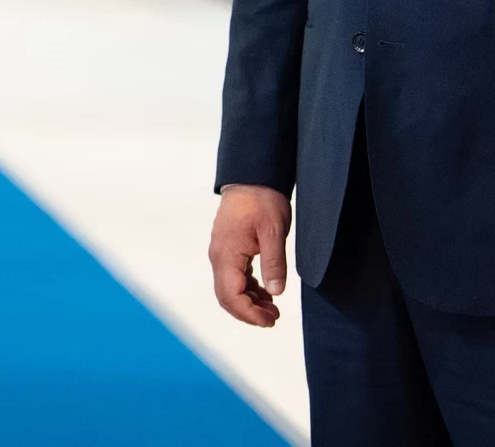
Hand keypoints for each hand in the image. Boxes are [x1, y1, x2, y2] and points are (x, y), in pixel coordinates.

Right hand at [209, 185, 291, 327]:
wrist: (253, 174)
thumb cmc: (262, 199)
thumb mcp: (273, 231)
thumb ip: (274, 264)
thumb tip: (276, 293)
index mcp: (226, 255)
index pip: (231, 296)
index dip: (249, 314)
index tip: (270, 321)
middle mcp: (219, 256)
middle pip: (227, 296)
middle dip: (248, 312)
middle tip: (274, 319)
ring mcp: (222, 251)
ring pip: (230, 287)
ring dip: (249, 301)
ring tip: (273, 308)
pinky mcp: (228, 247)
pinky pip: (234, 275)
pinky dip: (248, 288)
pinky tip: (266, 291)